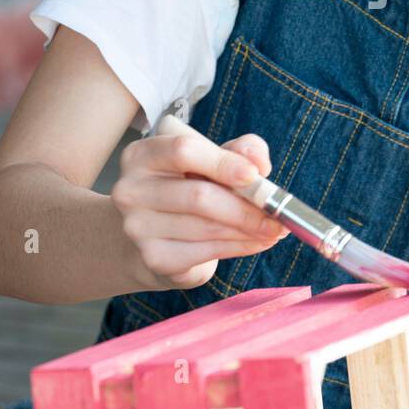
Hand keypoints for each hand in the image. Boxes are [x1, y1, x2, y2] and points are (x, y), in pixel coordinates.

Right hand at [111, 123, 287, 290]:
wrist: (154, 235)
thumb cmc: (188, 187)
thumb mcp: (212, 160)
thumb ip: (239, 151)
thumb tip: (259, 162)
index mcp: (142, 155)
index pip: (183, 150)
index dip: (223, 163)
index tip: (256, 175)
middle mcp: (131, 190)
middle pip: (198, 196)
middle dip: (245, 207)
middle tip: (277, 214)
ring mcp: (137, 227)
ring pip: (206, 227)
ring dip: (248, 230)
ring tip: (273, 229)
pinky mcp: (153, 258)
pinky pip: (206, 252)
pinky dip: (239, 247)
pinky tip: (256, 242)